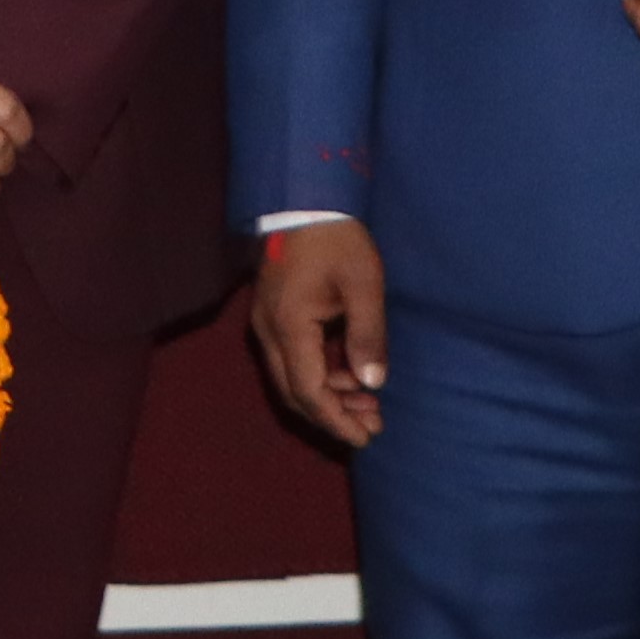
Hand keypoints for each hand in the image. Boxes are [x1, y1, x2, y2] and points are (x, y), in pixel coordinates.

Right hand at [251, 219, 390, 453]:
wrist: (304, 201)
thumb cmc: (337, 240)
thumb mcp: (364, 286)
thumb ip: (368, 336)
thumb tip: (373, 383)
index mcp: (289, 327)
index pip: (309, 391)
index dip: (336, 420)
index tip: (366, 437)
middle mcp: (268, 332)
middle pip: (294, 393)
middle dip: (333, 414)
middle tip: (373, 422)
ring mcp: (266, 324)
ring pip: (290, 378)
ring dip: (328, 395)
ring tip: (368, 400)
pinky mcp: (273, 316)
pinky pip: (291, 359)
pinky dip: (319, 374)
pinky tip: (349, 373)